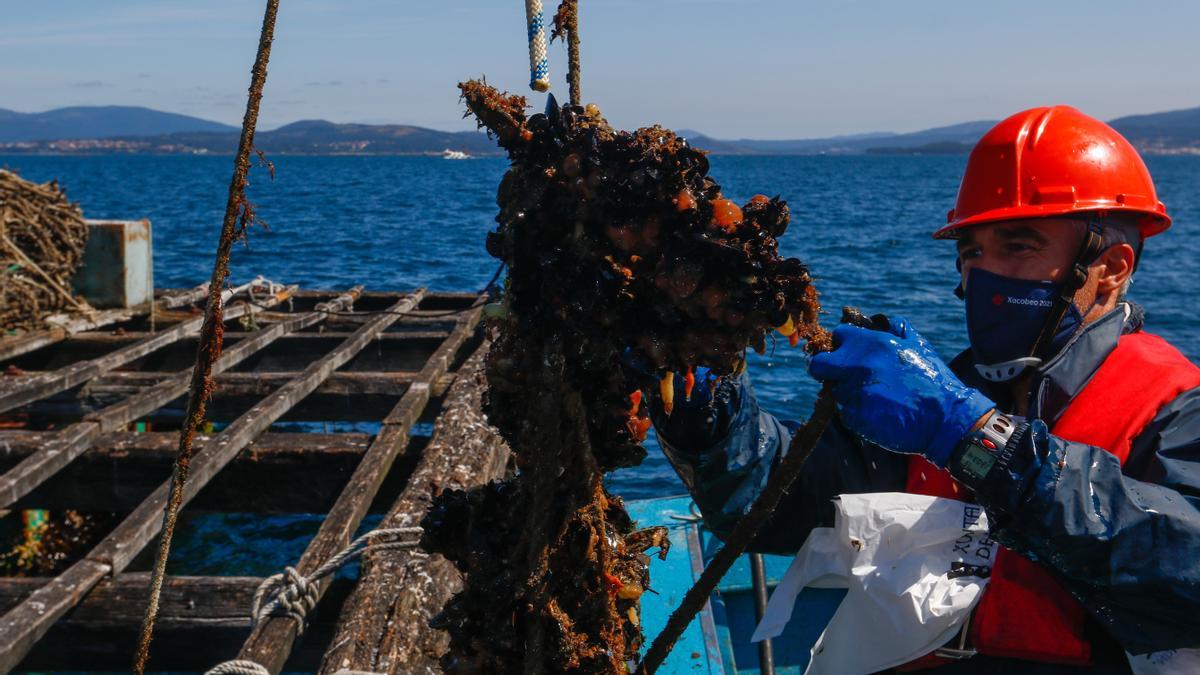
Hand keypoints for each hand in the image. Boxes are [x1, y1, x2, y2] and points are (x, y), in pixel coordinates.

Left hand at [808, 316, 993, 466]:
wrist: (945, 419)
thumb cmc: (933, 380)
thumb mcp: (918, 344)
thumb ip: (896, 328)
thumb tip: (880, 320)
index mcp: (872, 344)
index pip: (838, 336)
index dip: (842, 344)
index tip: (847, 352)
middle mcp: (858, 366)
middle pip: (820, 365)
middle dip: (827, 368)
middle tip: (841, 374)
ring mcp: (854, 392)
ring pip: (836, 390)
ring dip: (849, 392)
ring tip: (876, 397)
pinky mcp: (855, 416)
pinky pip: (846, 412)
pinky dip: (857, 412)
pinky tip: (879, 412)